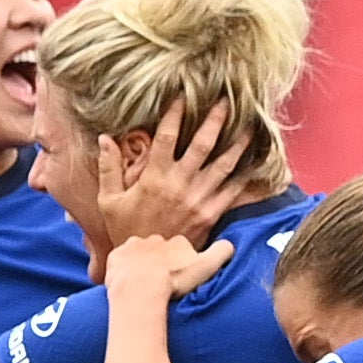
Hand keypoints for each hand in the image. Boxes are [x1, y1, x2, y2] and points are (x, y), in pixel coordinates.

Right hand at [91, 102, 244, 247]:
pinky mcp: (211, 215)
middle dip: (215, 121)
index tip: (182, 95)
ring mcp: (198, 199)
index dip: (175, 113)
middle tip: (226, 101)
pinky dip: (246, 180)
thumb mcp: (109, 200)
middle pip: (202, 144)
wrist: (146, 268)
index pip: (167, 136)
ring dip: (237, 145)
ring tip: (250, 128)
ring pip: (223, 166)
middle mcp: (180, 184)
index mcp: (155, 176)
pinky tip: (257, 167)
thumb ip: (108, 167)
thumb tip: (105, 138)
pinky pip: (232, 194)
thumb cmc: (125, 234)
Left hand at [106, 233, 232, 305]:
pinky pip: (120, 261)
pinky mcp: (117, 257)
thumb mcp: (207, 266)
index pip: (181, 246)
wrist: (141, 286)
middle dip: (159, 259)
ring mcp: (133, 247)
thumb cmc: (174, 279)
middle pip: (159, 248)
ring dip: (140, 264)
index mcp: (177, 242)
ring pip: (138, 253)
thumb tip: (230, 244)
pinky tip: (127, 282)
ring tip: (143, 282)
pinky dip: (123, 269)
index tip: (180, 273)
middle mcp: (155, 239)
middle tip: (162, 279)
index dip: (181, 260)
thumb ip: (221, 253)